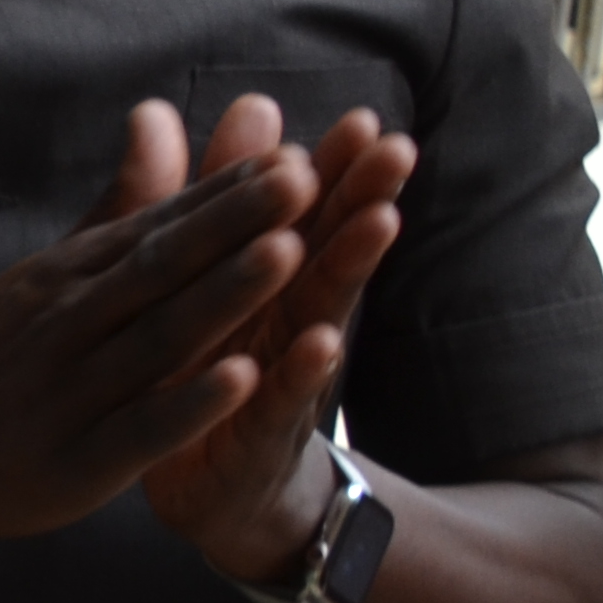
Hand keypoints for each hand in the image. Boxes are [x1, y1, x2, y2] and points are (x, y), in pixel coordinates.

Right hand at [0, 100, 319, 540]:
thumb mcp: (50, 270)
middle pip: (164, 268)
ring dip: (223, 296)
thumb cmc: (2, 356)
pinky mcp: (81, 460)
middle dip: (235, 224)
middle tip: (303, 180)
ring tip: (287, 254)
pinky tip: (242, 379)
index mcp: (73, 274)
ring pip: (160, 337)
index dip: (227, 194)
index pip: (160, 225)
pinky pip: (142, 427)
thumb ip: (121, 203)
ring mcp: (77, 391)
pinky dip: (191, 403)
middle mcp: (74, 321)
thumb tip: (158, 114)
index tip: (295, 157)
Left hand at [139, 99, 411, 582]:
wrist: (212, 491)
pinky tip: (320, 340)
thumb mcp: (207, 289)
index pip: (303, 217)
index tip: (362, 118)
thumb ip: (218, 203)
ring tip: (376, 220)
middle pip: (327, 252)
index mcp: (267, 284)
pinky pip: (279, 401)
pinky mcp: (257, 436)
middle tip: (395, 146)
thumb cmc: (215, 373)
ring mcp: (280, 379)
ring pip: (318, 315)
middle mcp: (286, 324)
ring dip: (348, 268)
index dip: (332, 171)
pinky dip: (296, 371)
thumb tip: (241, 111)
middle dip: (361, 199)